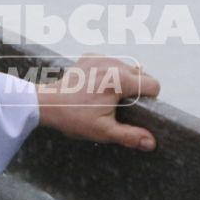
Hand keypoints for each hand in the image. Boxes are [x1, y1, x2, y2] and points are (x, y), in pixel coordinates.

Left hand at [34, 55, 161, 151]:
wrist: (46, 104)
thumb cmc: (74, 118)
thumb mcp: (104, 131)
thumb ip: (130, 136)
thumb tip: (151, 142)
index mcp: (120, 80)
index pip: (153, 84)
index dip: (149, 99)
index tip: (135, 109)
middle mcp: (113, 63)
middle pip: (141, 75)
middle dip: (136, 91)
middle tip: (118, 106)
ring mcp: (101, 58)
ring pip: (126, 68)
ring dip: (123, 81)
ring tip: (106, 97)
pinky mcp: (90, 57)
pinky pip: (110, 63)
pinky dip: (108, 74)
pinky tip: (96, 87)